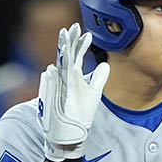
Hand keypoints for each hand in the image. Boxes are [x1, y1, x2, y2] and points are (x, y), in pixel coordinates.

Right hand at [39, 23, 109, 160]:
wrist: (70, 134)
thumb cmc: (79, 114)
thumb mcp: (94, 93)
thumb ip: (98, 78)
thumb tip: (105, 64)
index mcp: (72, 77)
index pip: (76, 56)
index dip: (81, 45)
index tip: (87, 33)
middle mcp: (64, 79)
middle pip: (66, 56)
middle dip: (69, 42)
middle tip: (73, 27)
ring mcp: (59, 87)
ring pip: (60, 65)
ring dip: (62, 51)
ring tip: (65, 37)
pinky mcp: (56, 97)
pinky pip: (56, 82)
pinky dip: (57, 72)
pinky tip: (58, 61)